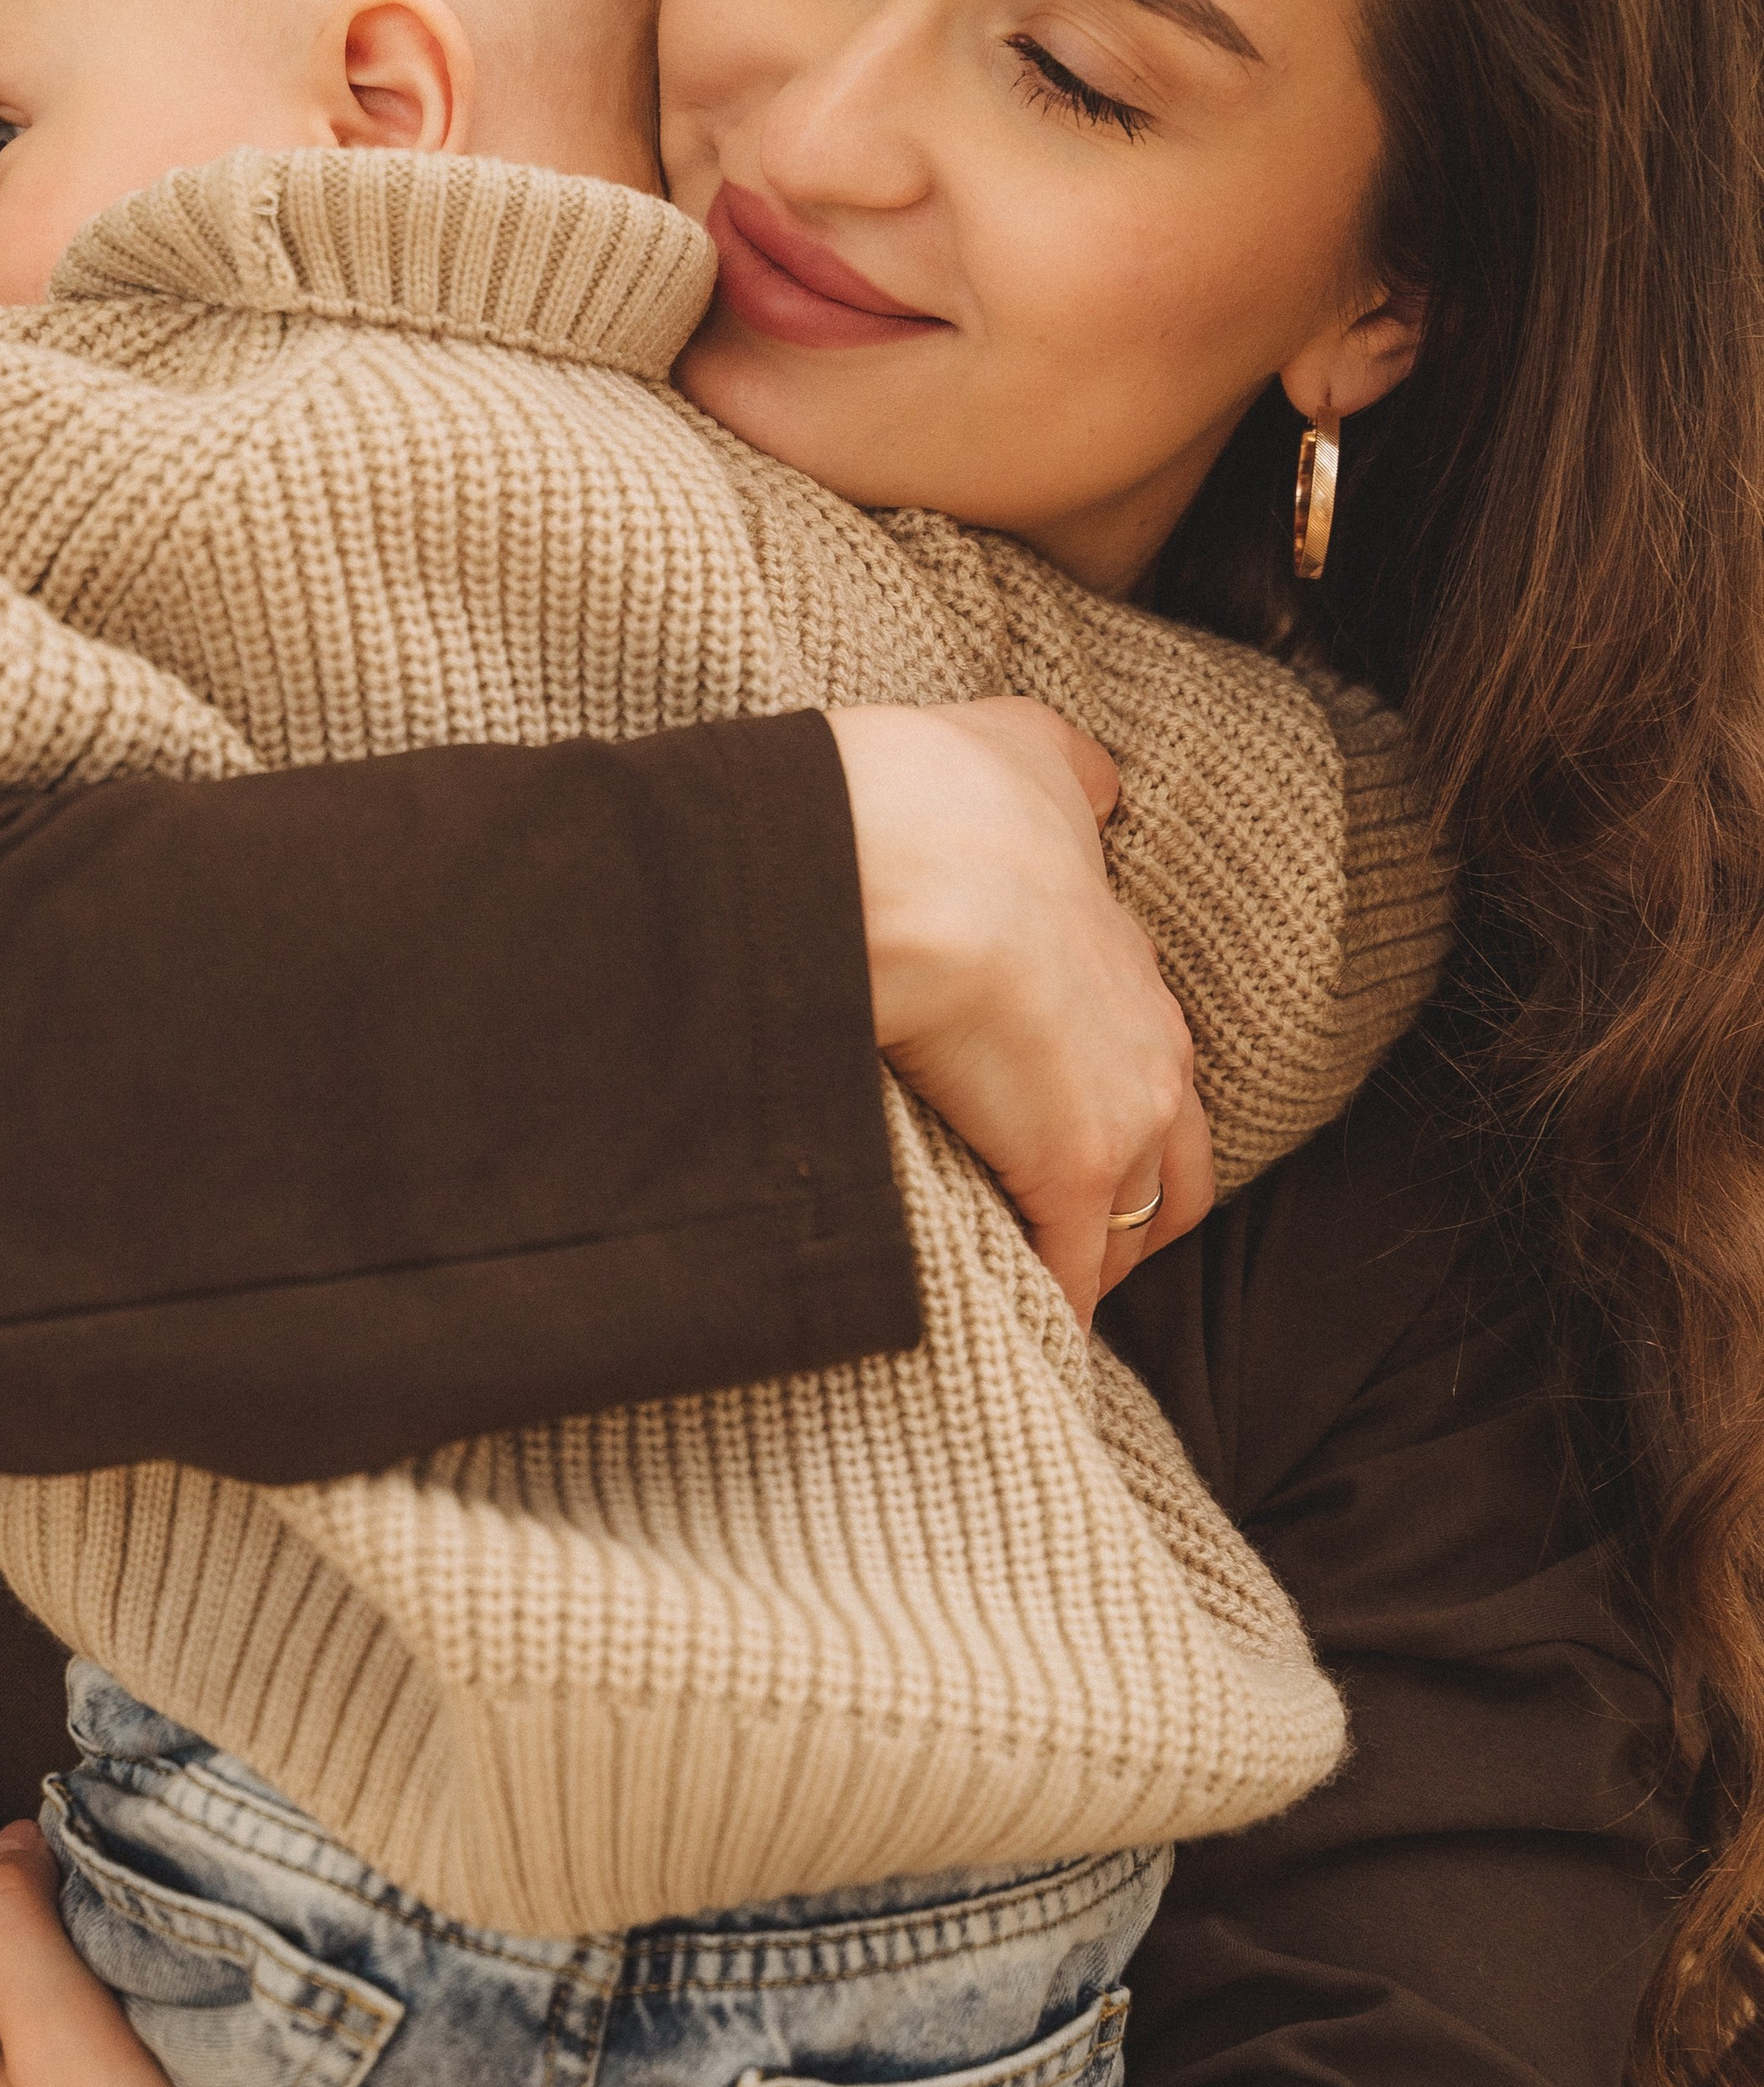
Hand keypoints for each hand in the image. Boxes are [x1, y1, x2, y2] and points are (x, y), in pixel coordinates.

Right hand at [826, 697, 1213, 1325]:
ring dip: (1082, 1268)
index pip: (1152, 1070)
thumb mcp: (1027, 750)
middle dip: (1126, 1219)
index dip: (1110, 1113)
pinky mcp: (1076, 1177)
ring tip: (1021, 1296)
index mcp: (1132, 966)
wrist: (911, 860)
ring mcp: (1125, 1120)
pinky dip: (1048, 1312)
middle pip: (1176, 1175)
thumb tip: (1096, 787)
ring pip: (1129, 1235)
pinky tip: (1012, 1337)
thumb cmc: (948, 800)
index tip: (1060, 1139)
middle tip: (1057, 1246)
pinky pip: (1070, 1278)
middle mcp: (1155, 1050)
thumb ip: (1065, 771)